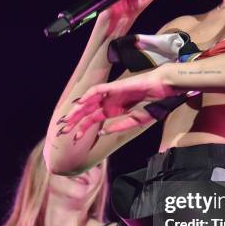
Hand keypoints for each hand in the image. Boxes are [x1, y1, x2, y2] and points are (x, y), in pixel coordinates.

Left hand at [56, 66, 176, 138]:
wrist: (162, 89)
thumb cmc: (152, 104)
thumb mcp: (136, 120)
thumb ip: (118, 126)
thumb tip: (101, 132)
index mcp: (113, 111)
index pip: (93, 120)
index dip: (83, 128)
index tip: (74, 138)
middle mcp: (109, 103)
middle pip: (87, 112)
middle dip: (74, 121)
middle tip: (62, 130)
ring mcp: (110, 94)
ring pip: (88, 102)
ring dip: (77, 110)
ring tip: (67, 120)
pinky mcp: (114, 86)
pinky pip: (97, 90)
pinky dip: (88, 96)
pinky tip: (80, 104)